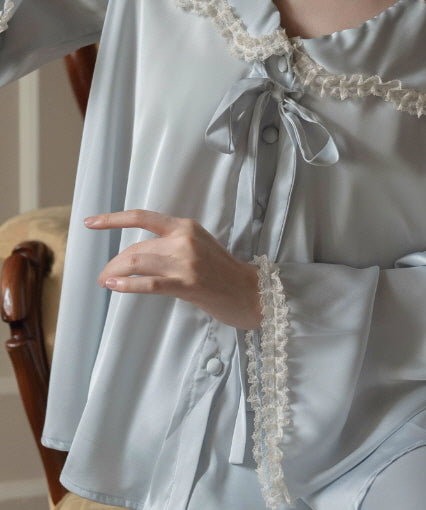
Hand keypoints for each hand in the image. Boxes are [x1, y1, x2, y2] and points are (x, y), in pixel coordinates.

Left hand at [85, 209, 260, 329]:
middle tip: (104, 275)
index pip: (142, 217)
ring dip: (115, 272)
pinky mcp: (187, 283)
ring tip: (105, 281)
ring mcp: (185, 262)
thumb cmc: (223, 273)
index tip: (91, 222)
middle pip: (136, 248)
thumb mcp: (198, 247)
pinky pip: (149, 283)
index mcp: (185, 227)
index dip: (113, 219)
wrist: (250, 292)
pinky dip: (127, 284)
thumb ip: (170, 245)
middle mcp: (183, 240)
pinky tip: (113, 286)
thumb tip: (136, 255)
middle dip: (115, 262)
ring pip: (136, 263)